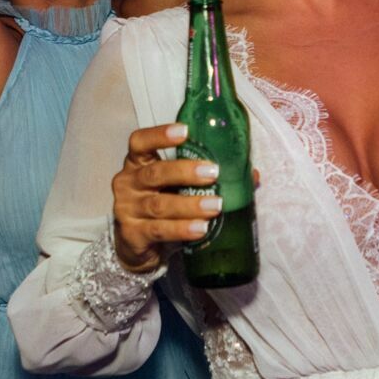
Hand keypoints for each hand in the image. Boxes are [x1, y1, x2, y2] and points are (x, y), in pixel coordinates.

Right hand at [111, 123, 222, 273]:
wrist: (134, 247)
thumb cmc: (159, 207)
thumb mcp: (175, 188)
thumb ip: (204, 179)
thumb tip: (251, 175)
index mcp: (138, 164)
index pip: (140, 142)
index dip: (159, 135)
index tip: (184, 131)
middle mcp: (128, 183)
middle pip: (154, 173)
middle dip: (184, 171)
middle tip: (213, 173)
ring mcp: (127, 210)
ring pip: (159, 204)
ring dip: (190, 205)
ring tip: (215, 205)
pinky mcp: (132, 235)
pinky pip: (159, 230)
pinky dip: (182, 229)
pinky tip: (201, 229)